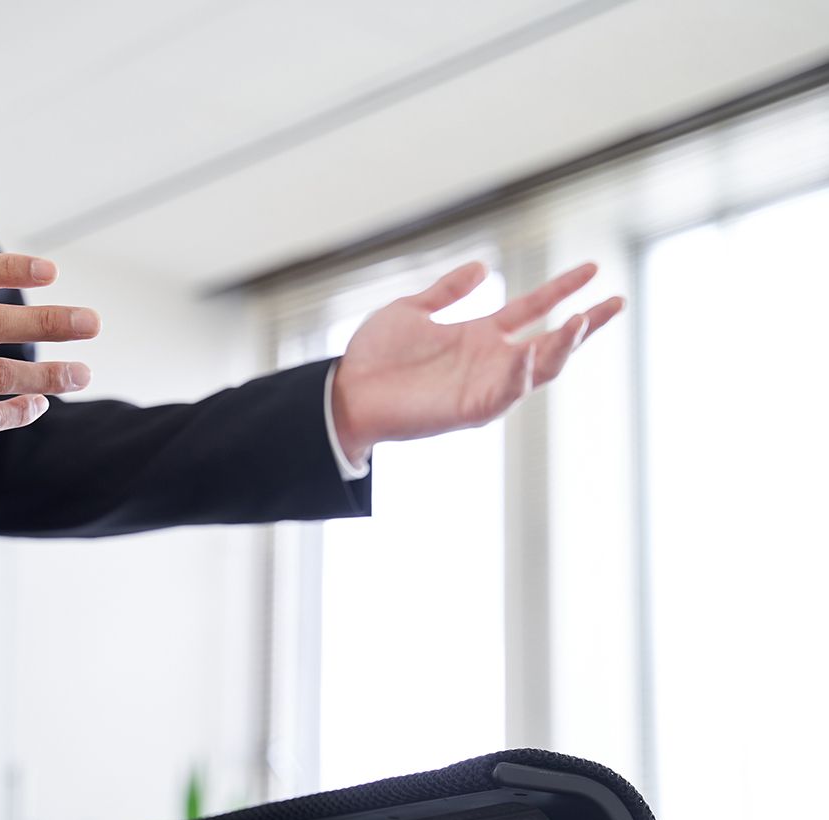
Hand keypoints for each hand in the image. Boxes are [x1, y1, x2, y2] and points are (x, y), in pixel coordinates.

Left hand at [331, 261, 622, 461]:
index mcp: (480, 335)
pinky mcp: (469, 410)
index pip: (533, 309)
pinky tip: (529, 354)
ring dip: (561, 349)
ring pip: (537, 369)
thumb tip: (481, 267)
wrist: (345, 392)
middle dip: (585, 325)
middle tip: (615, 303)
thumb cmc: (375, 356)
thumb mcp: (413, 310)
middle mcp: (490, 361)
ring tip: (580, 323)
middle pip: (551, 343)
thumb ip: (448, 291)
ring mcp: (483, 386)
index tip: (593, 270)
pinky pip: (505, 395)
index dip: (563, 289)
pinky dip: (520, 376)